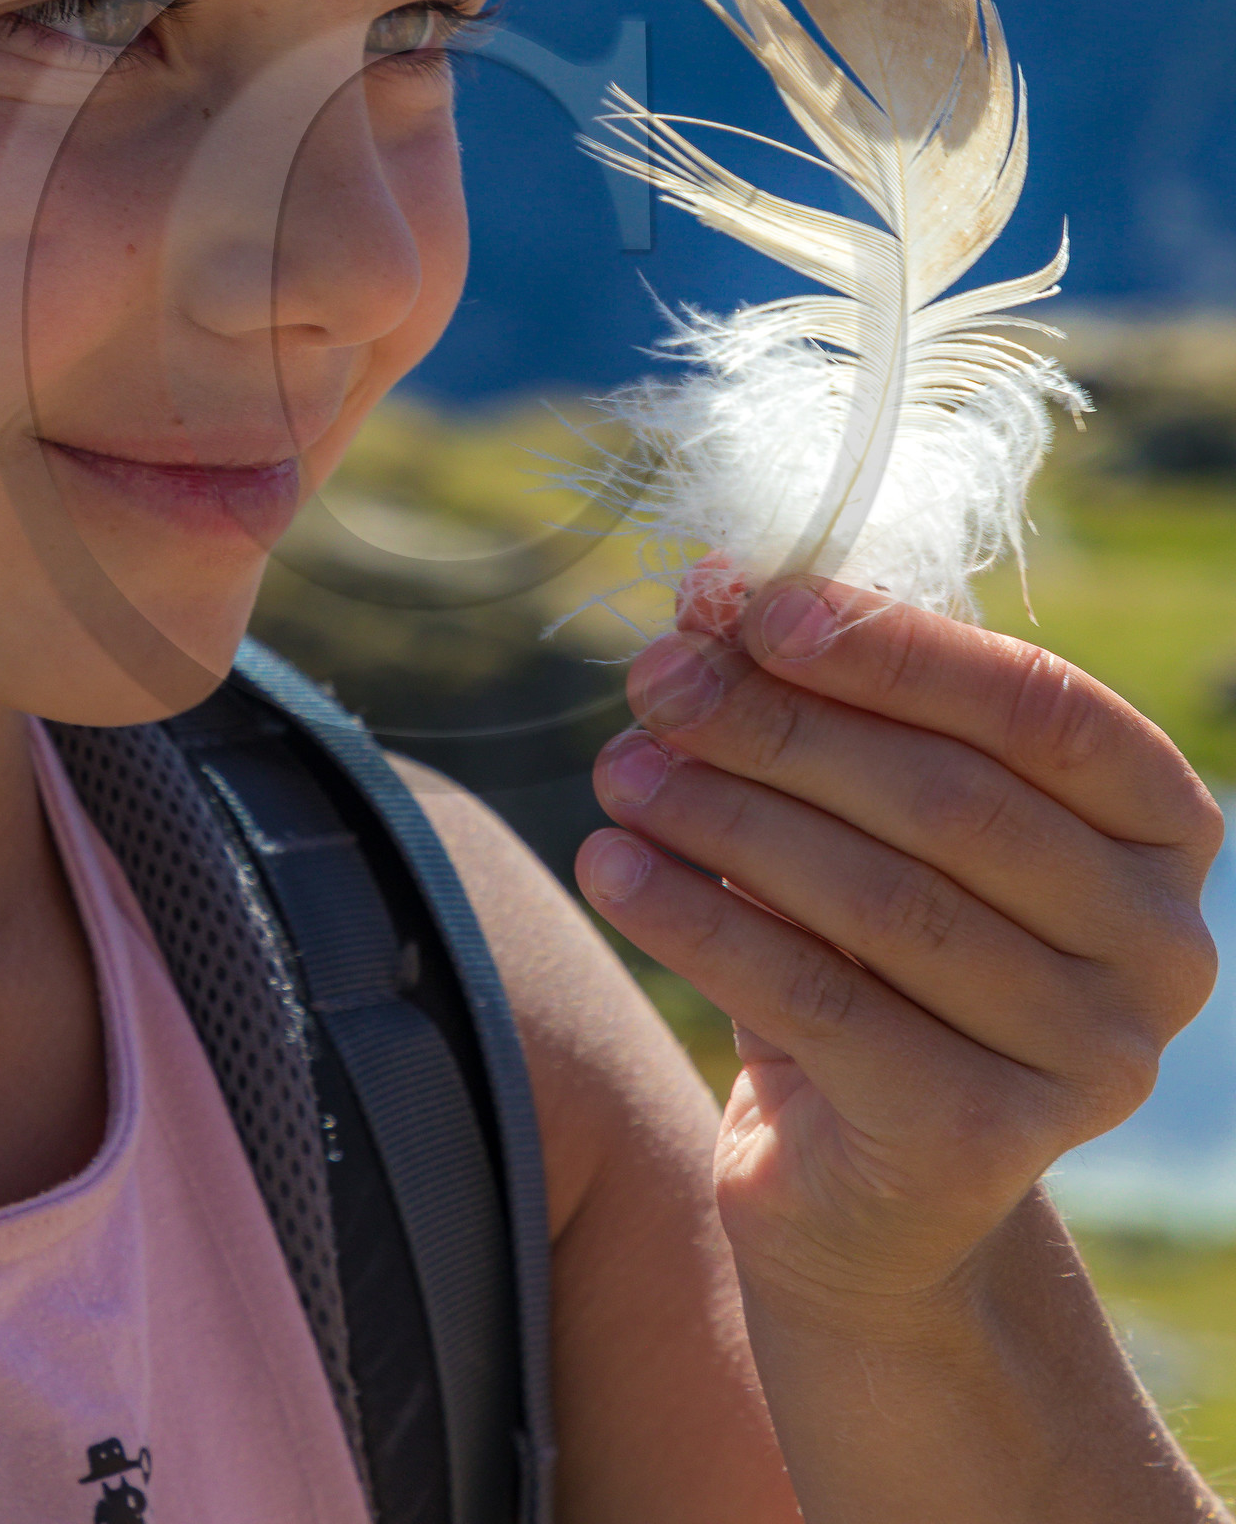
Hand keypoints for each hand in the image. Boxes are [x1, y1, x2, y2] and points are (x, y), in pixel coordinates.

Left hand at [575, 579, 1223, 1325]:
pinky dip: (699, 924)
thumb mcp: (862, 811)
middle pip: (951, 800)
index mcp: (1161, 826)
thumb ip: (817, 700)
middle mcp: (1159, 944)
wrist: (868, 1186)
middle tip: (657, 684)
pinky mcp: (981, 1142)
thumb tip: (710, 590)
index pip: (1039, 706)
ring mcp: (1087, 1055)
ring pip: (882, 900)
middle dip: (783, 727)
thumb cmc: (872, 952)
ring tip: (622, 770)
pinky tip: (614, 868)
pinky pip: (818, 1001)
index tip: (753, 609)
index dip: (894, 650)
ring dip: (728, 817)